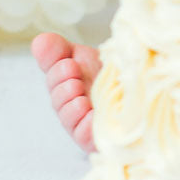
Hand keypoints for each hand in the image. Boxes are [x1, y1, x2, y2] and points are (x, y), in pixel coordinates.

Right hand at [32, 32, 100, 152]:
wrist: (140, 88)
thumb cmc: (108, 73)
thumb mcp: (83, 56)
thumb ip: (59, 50)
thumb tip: (39, 41)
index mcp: (64, 83)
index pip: (53, 78)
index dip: (56, 71)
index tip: (69, 62)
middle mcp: (70, 104)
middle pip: (58, 100)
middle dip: (63, 86)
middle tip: (74, 74)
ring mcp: (82, 122)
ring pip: (69, 119)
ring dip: (72, 107)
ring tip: (81, 98)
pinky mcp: (97, 138)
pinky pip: (86, 136)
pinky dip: (87, 127)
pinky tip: (93, 117)